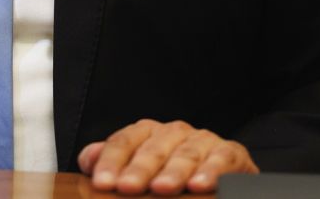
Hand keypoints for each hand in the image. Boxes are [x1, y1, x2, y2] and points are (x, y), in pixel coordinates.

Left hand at [78, 119, 257, 194]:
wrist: (219, 177)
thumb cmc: (171, 174)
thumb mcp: (140, 169)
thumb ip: (113, 162)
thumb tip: (89, 160)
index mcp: (148, 133)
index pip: (124, 143)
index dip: (111, 162)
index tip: (101, 183)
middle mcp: (174, 132)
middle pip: (152, 149)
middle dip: (139, 169)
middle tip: (126, 187)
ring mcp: (202, 141)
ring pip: (185, 154)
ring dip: (173, 172)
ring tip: (161, 188)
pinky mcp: (231, 153)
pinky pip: (221, 160)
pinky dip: (211, 172)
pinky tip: (200, 185)